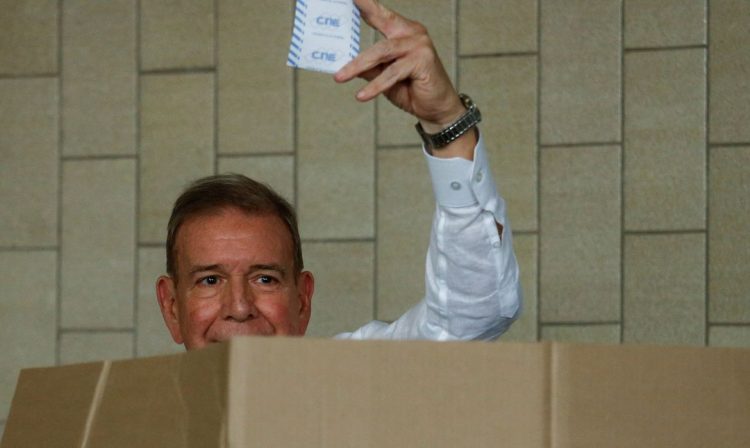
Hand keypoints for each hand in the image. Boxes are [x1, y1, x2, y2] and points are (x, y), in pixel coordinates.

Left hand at [334, 0, 464, 131]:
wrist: (436, 108)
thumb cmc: (411, 89)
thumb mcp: (383, 77)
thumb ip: (368, 66)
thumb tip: (343, 62)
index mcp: (403, 30)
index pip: (379, 14)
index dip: (365, 4)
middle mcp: (413, 33)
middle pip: (376, 35)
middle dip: (353, 44)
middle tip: (335, 48)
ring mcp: (419, 45)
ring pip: (381, 53)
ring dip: (358, 66)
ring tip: (340, 77)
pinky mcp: (422, 61)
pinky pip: (392, 73)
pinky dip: (375, 86)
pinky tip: (362, 95)